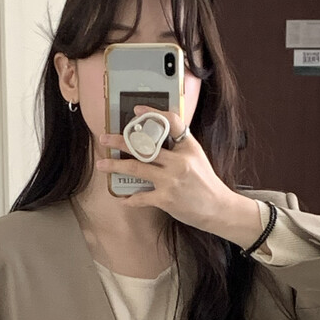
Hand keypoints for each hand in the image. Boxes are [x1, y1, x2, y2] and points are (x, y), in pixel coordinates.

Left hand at [96, 105, 266, 247]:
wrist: (218, 208)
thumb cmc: (205, 183)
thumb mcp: (197, 156)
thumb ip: (179, 146)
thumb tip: (156, 138)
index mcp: (187, 147)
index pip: (170, 122)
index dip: (152, 113)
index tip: (136, 111)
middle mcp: (178, 161)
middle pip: (144, 146)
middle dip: (120, 141)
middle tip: (104, 139)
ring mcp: (171, 180)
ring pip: (136, 168)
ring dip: (115, 166)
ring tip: (102, 165)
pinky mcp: (165, 199)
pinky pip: (141, 197)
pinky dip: (130, 199)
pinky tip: (123, 198)